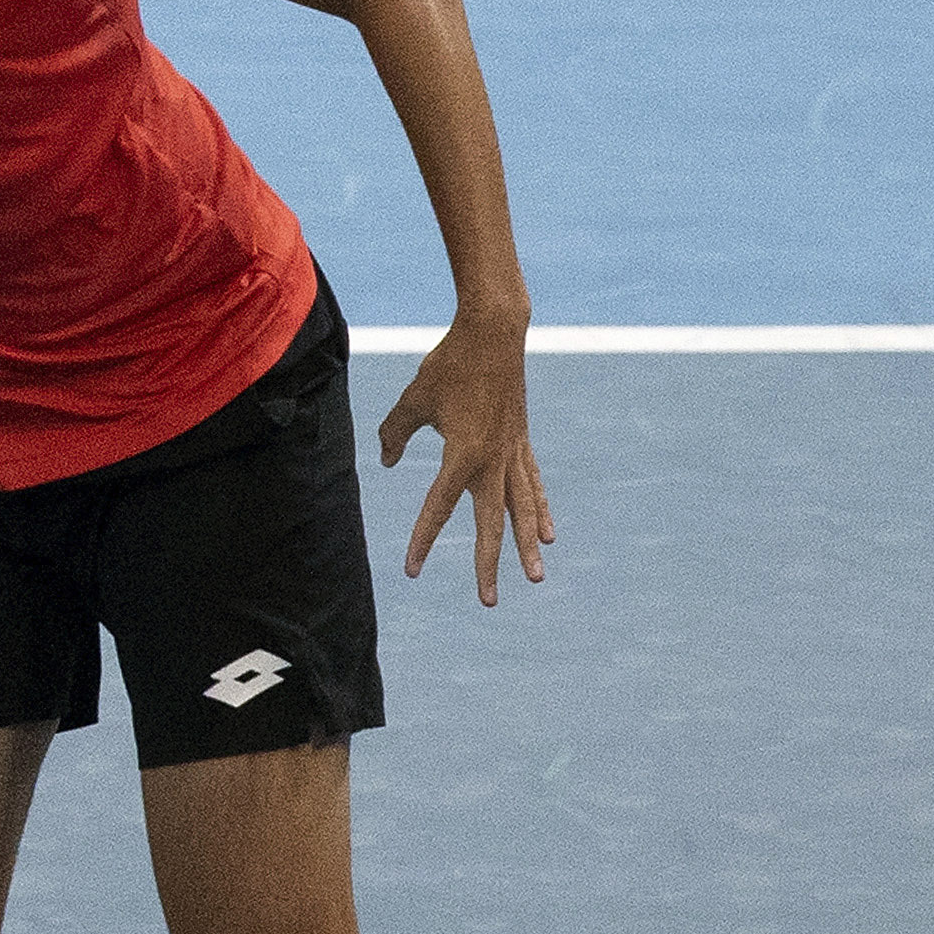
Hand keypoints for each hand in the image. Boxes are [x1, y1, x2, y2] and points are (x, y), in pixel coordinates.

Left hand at [382, 318, 545, 601]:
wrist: (495, 332)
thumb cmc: (448, 364)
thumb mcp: (412, 401)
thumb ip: (394, 434)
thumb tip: (386, 461)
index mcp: (462, 454)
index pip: (438, 508)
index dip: (424, 541)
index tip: (412, 571)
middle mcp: (493, 460)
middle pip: (491, 523)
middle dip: (488, 564)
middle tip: (488, 601)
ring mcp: (513, 452)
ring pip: (522, 509)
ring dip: (526, 545)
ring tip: (535, 577)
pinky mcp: (521, 442)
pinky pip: (532, 484)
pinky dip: (539, 510)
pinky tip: (547, 534)